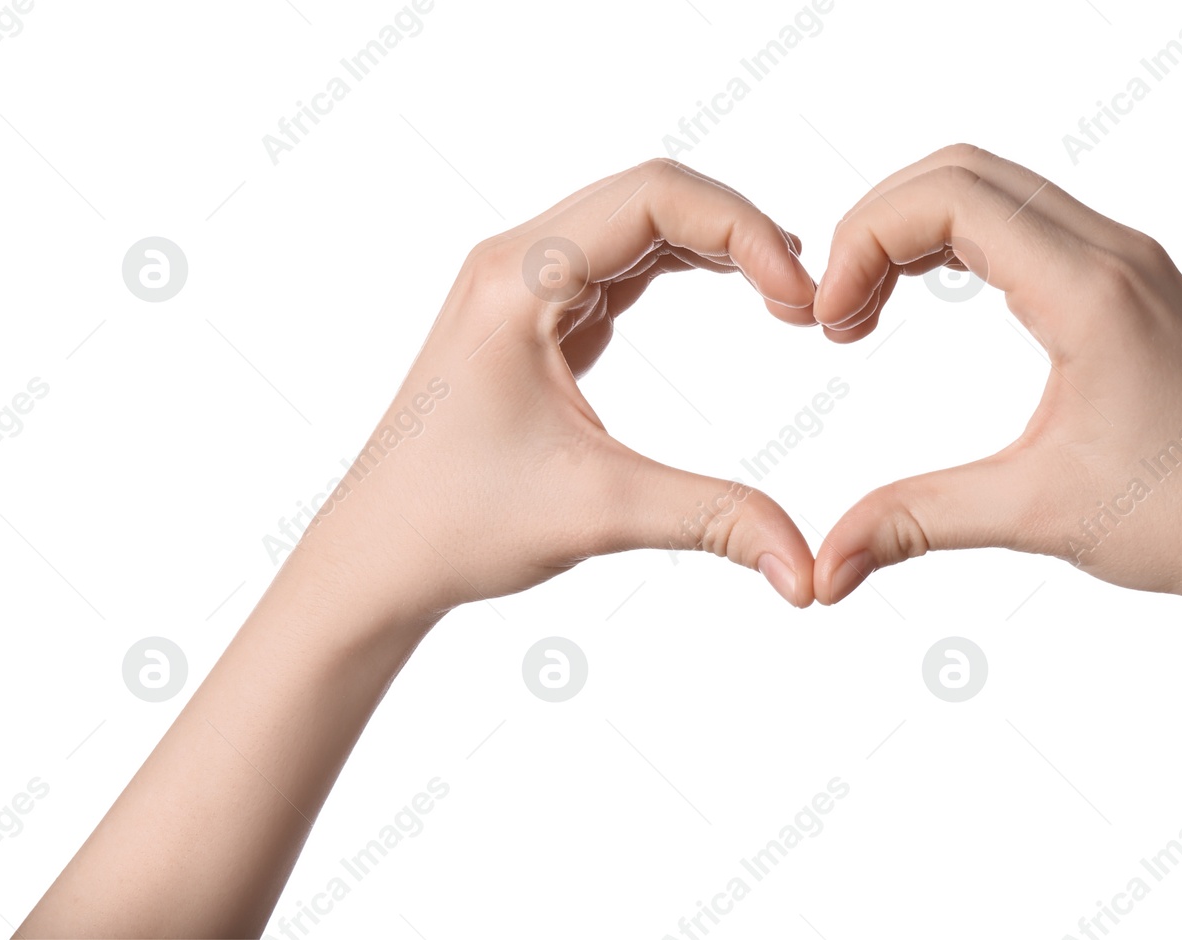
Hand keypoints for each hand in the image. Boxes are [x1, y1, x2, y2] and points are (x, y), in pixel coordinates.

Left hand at [18, 160, 822, 937]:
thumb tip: (809, 571)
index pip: (653, 197)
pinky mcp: (533, 318)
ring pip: (637, 223)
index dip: (743, 231)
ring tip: (784, 296)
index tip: (799, 301)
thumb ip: (715, 521)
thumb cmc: (452, 524)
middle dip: (739, 232)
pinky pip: (621, 264)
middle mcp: (515, 263)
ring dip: (715, 246)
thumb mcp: (599, 512)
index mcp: (517, 279)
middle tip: (807, 298)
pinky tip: (735, 293)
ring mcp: (520, 286)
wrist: (372, 560)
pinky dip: (684, 269)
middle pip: (650, 194)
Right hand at [807, 145, 1181, 938]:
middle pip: (961, 172)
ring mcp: (1130, 260)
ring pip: (993, 187)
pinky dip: (957, 241)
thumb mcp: (1036, 516)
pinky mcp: (1133, 281)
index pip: (950, 197)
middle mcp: (1116, 253)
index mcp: (1094, 291)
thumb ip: (917, 522)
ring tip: (866, 312)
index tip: (828, 321)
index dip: (864, 240)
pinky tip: (924, 297)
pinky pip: (1026, 220)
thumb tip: (825, 565)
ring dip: (913, 231)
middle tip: (835, 312)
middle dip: (875, 226)